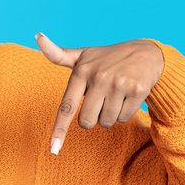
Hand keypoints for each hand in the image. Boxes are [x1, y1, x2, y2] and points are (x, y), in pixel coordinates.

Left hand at [35, 34, 164, 153]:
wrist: (146, 53)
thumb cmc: (107, 59)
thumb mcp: (83, 56)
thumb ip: (58, 54)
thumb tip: (38, 36)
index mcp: (81, 71)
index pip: (67, 106)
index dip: (59, 129)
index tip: (54, 148)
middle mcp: (99, 76)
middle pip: (87, 121)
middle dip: (92, 117)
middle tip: (99, 101)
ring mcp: (119, 83)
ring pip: (107, 122)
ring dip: (110, 115)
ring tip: (115, 95)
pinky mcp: (138, 90)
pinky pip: (124, 118)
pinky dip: (125, 112)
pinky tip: (128, 96)